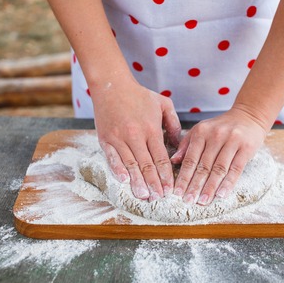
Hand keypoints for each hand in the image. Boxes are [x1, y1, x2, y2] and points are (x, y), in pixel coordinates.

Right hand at [92, 81, 180, 200]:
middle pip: (147, 165)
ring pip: (130, 164)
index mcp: (151, 129)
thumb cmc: (140, 95)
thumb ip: (173, 124)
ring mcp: (119, 138)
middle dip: (154, 183)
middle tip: (159, 198)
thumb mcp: (163, 104)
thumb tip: (178, 144)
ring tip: (144, 196)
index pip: (161, 157)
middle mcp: (135, 135)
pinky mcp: (105, 139)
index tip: (171, 188)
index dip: (166, 175)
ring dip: (137, 182)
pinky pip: (112, 157)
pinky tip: (124, 181)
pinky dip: (118, 170)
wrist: (112, 84)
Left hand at [171, 106, 266, 204]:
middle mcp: (215, 135)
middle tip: (188, 201)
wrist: (248, 116)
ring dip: (210, 187)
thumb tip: (174, 161)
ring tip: (203, 201)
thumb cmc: (222, 126)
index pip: (190, 159)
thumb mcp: (201, 130)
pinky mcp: (246, 148)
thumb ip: (187, 144)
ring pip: (218, 169)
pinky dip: (228, 183)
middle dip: (195, 185)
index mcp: (201, 132)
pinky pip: (236, 169)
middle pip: (203, 166)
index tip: (177, 192)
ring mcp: (232, 141)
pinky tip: (221, 194)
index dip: (183, 177)